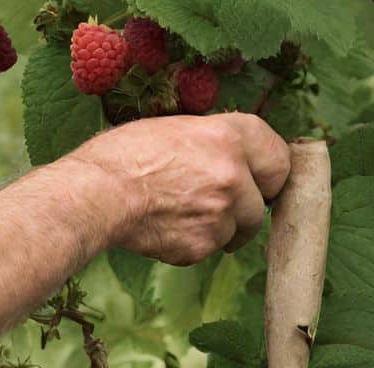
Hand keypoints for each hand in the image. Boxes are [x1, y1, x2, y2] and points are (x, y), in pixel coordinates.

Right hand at [64, 112, 290, 264]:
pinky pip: (210, 246)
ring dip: (218, 223)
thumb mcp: (172, 128)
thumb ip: (211, 140)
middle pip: (263, 198)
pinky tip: (166, 224)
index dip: (270, 167)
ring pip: (238, 227)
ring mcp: (220, 214)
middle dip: (248, 202)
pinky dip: (194, 240)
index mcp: (225, 136)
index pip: (279, 154)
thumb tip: (232, 153)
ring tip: (179, 209)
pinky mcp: (202, 245)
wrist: (94, 194)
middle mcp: (232, 174)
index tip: (263, 175)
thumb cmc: (121, 154)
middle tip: (224, 199)